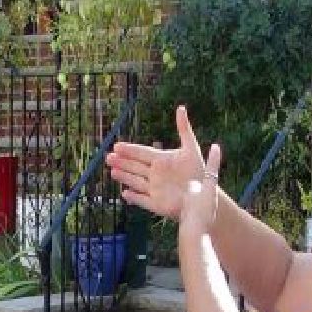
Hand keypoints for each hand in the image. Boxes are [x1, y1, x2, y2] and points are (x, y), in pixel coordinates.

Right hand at [107, 105, 221, 220]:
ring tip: (112, 172)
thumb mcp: (191, 148)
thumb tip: (180, 107)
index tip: (117, 146)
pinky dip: (133, 197)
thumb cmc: (198, 171)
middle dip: (122, 162)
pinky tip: (124, 194)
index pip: (142, 153)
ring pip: (135, 181)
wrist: (204, 195)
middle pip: (135, 166)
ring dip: (124, 177)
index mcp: (161, 160)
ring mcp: (154, 189)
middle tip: (108, 157)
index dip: (130, 149)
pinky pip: (142, 200)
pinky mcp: (156, 203)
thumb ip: (184, 129)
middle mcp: (155, 174)